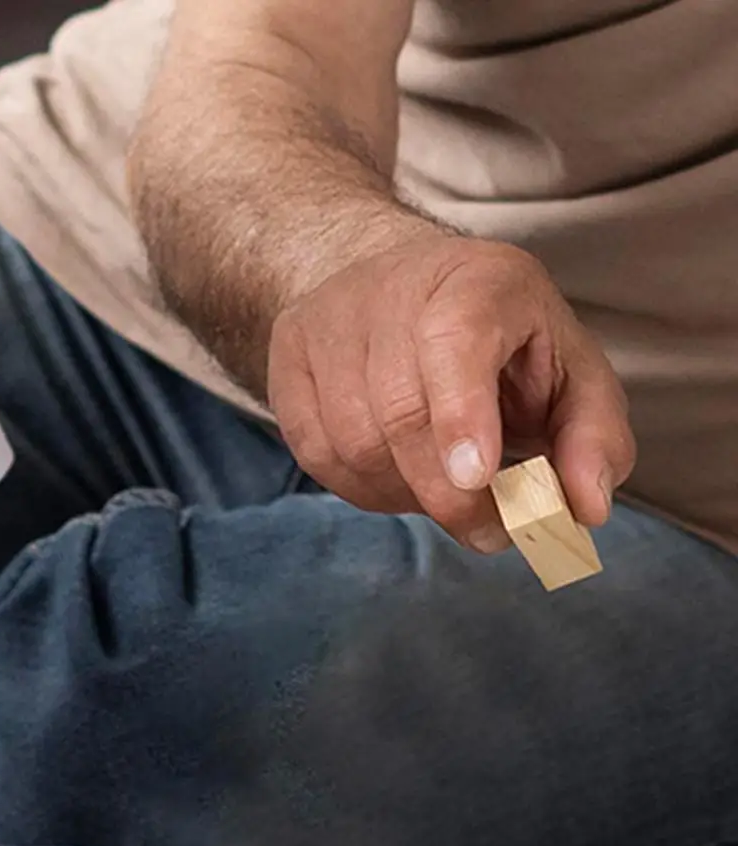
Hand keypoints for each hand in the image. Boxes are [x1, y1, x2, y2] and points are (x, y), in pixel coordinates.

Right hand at [266, 235, 636, 551]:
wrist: (401, 288)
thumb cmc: (501, 342)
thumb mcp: (571, 373)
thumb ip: (593, 438)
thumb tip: (586, 507)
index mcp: (477, 279)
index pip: (455, 339)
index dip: (461, 413)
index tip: (476, 477)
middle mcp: (390, 289)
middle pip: (399, 411)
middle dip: (445, 493)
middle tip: (486, 531)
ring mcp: (328, 323)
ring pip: (353, 443)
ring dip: (404, 494)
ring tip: (443, 493)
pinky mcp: (287, 360)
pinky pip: (315, 455)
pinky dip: (363, 488)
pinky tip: (398, 480)